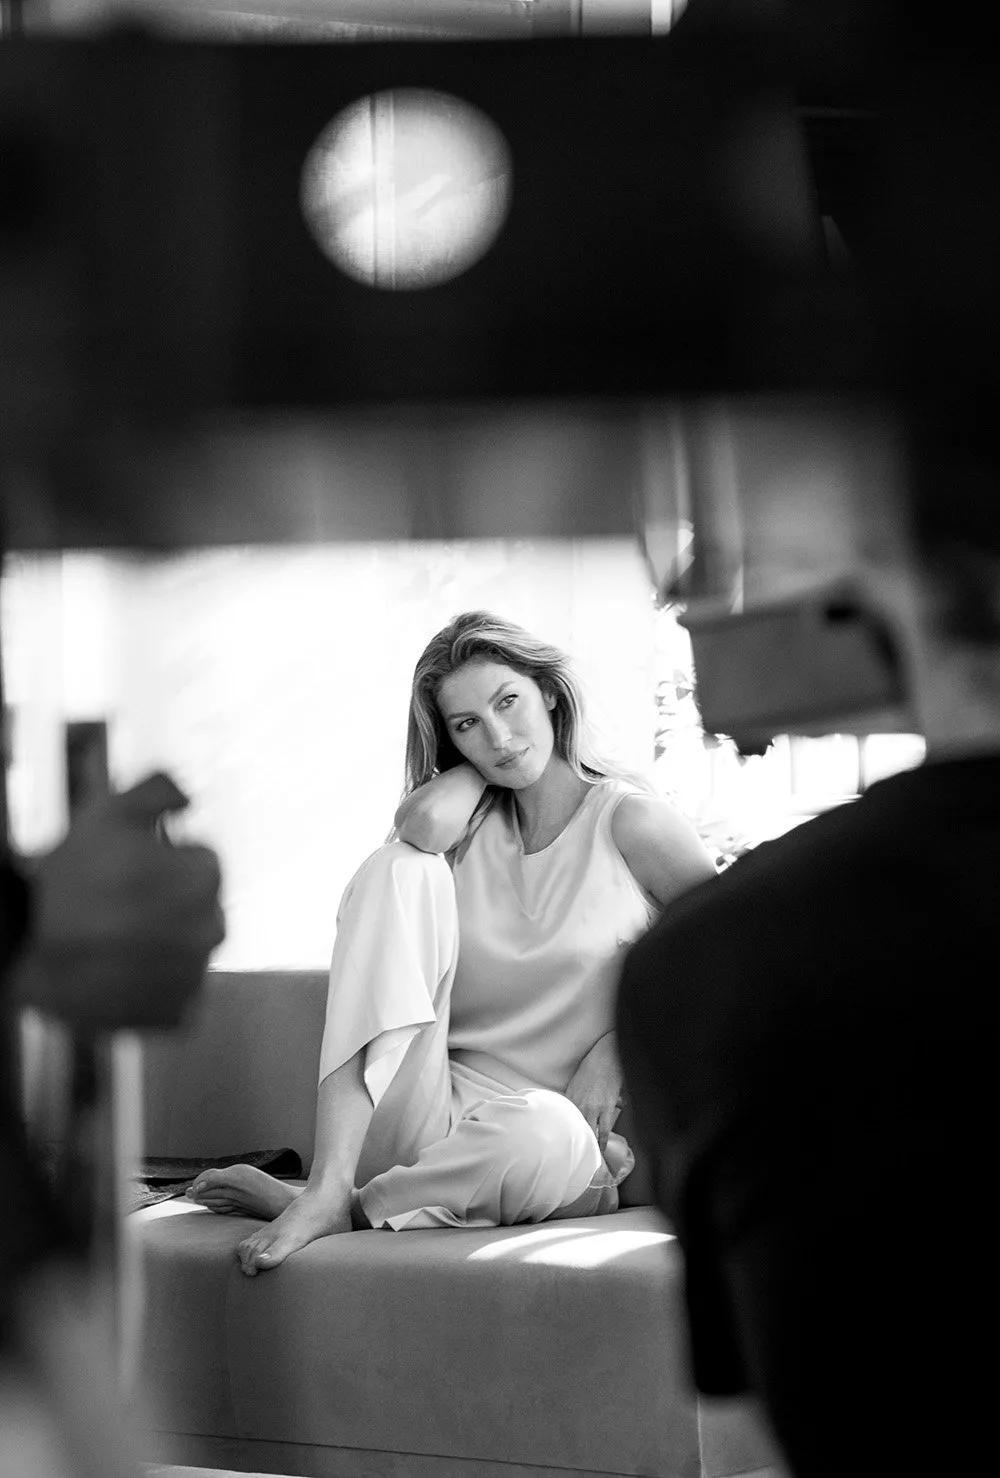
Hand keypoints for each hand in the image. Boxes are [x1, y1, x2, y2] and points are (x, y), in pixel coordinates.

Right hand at [19, 772, 224, 1031]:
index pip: (203, 863)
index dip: (166, 861)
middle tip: (122, 905)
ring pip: (190, 950)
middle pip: (201, 908)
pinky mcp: (174, 1013)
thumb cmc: (65, 880)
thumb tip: (188, 799)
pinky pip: (178, 995)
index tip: (134, 869)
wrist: (23, 948)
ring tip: (116, 939)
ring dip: (163, 942)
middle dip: (170, 903)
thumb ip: (161, 790)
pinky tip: (123, 971)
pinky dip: (156, 985)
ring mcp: (193, 974)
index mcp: (204, 879)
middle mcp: (210, 929)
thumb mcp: (110, 811)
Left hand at [565, 1032, 623, 1155]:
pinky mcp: (607, 1108)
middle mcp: (578, 1105)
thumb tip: (575, 1110)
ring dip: (588, 1147)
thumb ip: (574, 1098)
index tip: (557, 1146)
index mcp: (569, 1098)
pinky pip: (604, 1129)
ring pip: (589, 1133)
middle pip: (573, 1130)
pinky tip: (601, 1149)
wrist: (606, 1056)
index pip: (562, 1121)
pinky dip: (602, 1141)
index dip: (560, 1135)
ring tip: (586, 1161)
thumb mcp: (576, 1083)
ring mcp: (592, 1108)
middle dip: (572, 1145)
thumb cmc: (592, 1066)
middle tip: (568, 1160)